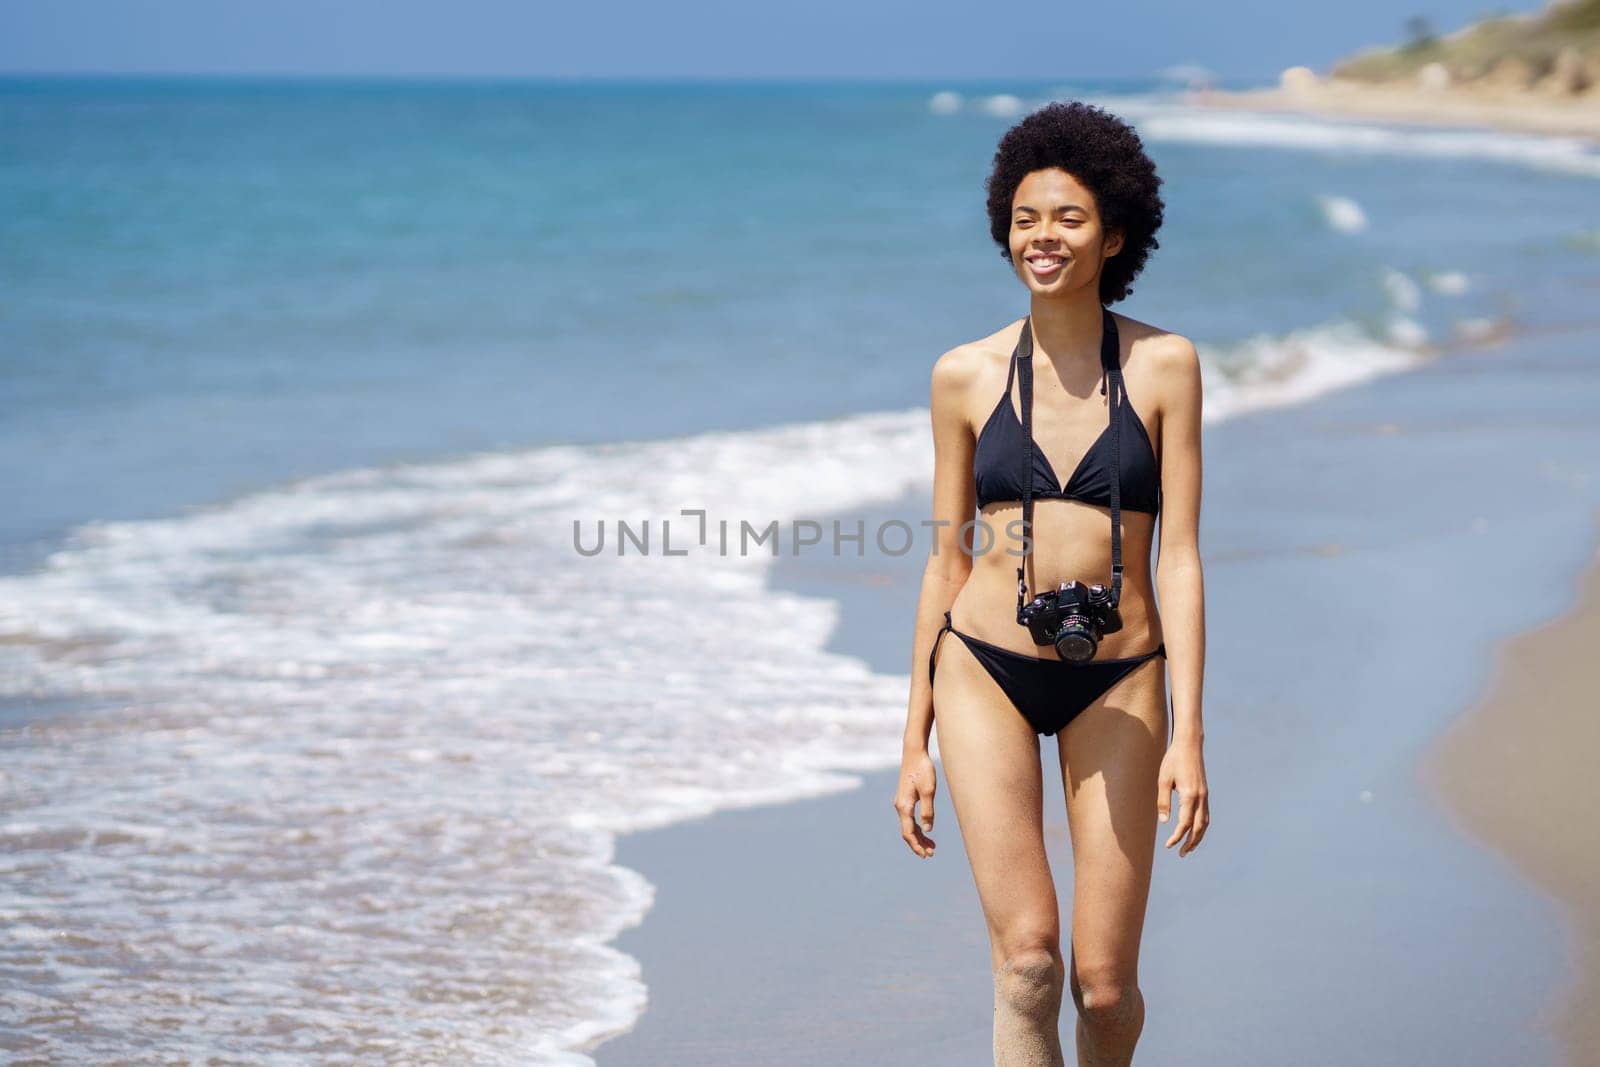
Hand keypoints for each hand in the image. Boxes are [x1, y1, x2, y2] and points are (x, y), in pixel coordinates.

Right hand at [895, 747, 937, 857]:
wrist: (914, 753)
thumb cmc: (922, 769)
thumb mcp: (929, 790)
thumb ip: (928, 811)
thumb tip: (927, 830)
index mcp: (904, 806)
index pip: (908, 833)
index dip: (917, 845)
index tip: (926, 854)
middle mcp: (900, 806)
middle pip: (907, 832)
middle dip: (918, 844)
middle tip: (931, 853)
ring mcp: (902, 803)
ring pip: (908, 826)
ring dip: (919, 837)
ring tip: (932, 845)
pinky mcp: (906, 798)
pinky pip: (909, 818)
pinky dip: (917, 827)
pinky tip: (926, 830)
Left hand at [1157, 737, 1208, 856]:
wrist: (1189, 745)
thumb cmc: (1173, 760)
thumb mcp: (1163, 780)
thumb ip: (1163, 801)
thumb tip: (1164, 822)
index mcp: (1189, 795)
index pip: (1185, 823)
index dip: (1177, 837)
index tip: (1168, 845)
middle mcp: (1200, 797)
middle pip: (1199, 827)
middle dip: (1190, 843)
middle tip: (1181, 854)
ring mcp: (1205, 795)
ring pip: (1205, 823)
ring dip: (1198, 837)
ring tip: (1188, 848)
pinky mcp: (1205, 793)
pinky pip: (1206, 815)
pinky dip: (1201, 827)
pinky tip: (1194, 832)